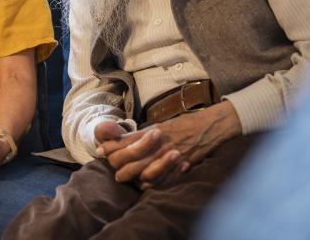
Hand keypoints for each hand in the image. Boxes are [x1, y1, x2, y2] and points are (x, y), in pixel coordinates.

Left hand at [97, 102, 240, 188]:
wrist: (208, 126)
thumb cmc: (181, 125)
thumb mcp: (157, 126)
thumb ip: (137, 136)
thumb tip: (113, 141)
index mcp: (151, 133)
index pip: (123, 144)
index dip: (109, 148)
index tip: (101, 150)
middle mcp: (157, 145)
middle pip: (128, 159)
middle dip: (117, 165)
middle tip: (113, 169)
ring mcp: (168, 156)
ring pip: (142, 172)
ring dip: (131, 176)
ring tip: (123, 176)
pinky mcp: (179, 166)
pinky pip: (161, 180)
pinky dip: (149, 183)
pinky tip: (142, 182)